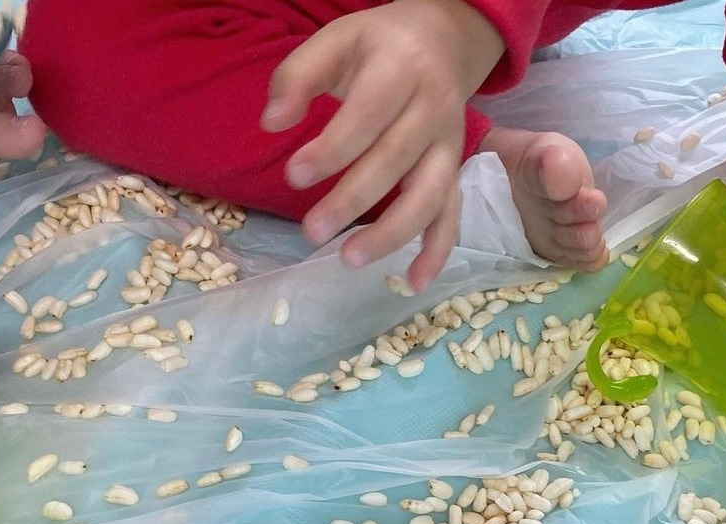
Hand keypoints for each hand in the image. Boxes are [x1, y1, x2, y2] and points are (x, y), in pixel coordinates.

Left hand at [261, 0, 504, 291]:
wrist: (444, 41)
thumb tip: (271, 123)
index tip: (293, 176)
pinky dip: (437, 252)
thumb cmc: (378, 46)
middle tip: (311, 232)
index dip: (333, 149)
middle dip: (353, 200)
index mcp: (401, 69)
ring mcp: (449, 145)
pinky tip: (413, 283)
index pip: (369, 115)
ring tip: (350, 260)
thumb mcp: (336, 39)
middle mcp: (434, 109)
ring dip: (393, 233)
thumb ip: (298, 76)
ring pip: (430, 196)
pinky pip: (452, 215)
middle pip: (396, 161)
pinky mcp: (454, 172)